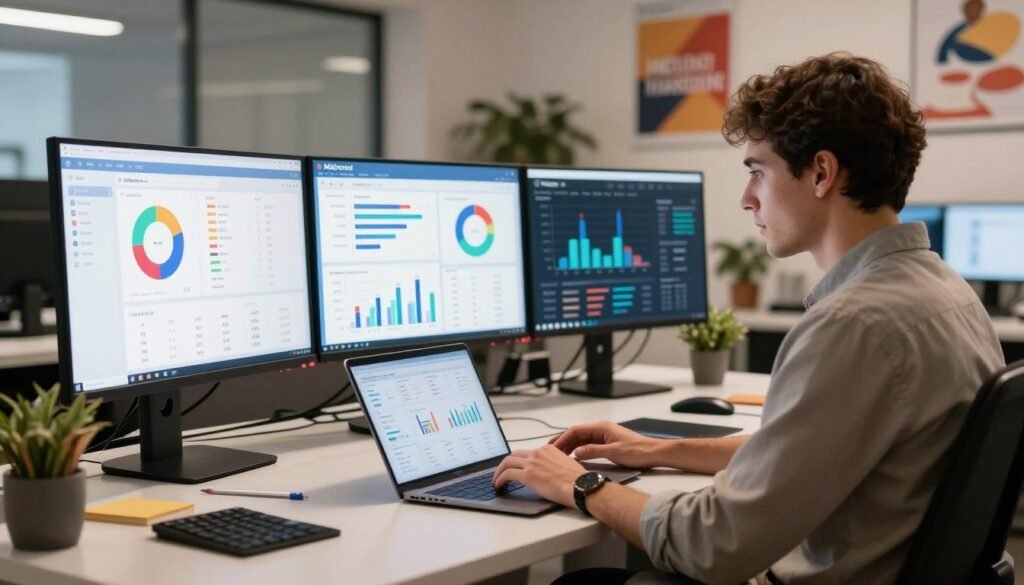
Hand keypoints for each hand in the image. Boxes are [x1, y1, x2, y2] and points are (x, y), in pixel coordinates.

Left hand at [492, 445, 585, 507]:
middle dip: (505, 464)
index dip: (518, 461)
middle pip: (514, 455)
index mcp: (548, 449)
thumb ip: (553, 464)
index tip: (515, 467)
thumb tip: (547, 473)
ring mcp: (532, 463)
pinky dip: (500, 479)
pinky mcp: (528, 475)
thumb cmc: (578, 481)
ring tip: (496, 481)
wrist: (581, 486)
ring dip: (499, 472)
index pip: (527, 453)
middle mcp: (538, 453)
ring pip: (507, 462)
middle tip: (501, 472)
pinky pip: (507, 474)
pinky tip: (499, 485)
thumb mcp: (565, 465)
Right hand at [550, 420, 665, 468]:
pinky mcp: (607, 443)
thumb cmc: (638, 451)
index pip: (576, 430)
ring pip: (581, 439)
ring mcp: (604, 436)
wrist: (654, 453)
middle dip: (562, 441)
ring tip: (557, 455)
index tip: (552, 448)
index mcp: (602, 427)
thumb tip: (576, 452)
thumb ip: (594, 451)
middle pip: (577, 433)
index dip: (562, 439)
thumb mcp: (614, 452)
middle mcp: (601, 429)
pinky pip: (588, 444)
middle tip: (549, 451)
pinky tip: (573, 456)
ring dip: (569, 446)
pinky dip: (579, 449)